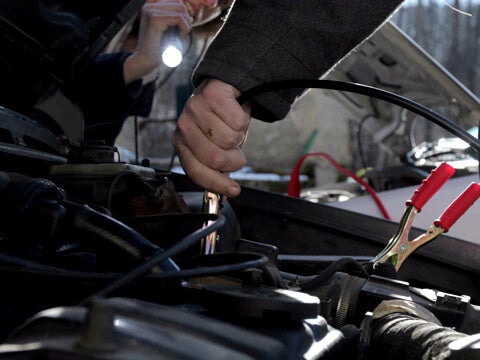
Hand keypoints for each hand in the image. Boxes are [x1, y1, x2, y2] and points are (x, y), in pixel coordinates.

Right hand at [123, 0, 191, 83]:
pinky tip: (180, 39)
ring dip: (186, 25)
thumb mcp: (168, 32)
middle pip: (179, 4)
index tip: (183, 29)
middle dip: (186, 20)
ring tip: (180, 37)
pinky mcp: (155, 20)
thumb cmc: (157, 49)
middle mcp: (149, 7)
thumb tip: (190, 16)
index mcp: (151, 7)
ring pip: (180, 10)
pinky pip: (179, 18)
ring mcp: (151, 12)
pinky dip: (184, 29)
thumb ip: (176, 21)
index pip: (176, 2)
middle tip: (183, 34)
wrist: (145, 62)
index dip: (184, 15)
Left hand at [172, 79, 250, 196]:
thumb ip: (218, 170)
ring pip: (229, 139)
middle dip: (235, 159)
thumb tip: (226, 196)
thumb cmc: (221, 121)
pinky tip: (236, 110)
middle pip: (215, 158)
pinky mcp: (211, 95)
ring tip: (234, 125)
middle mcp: (184, 127)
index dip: (216, 183)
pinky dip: (244, 118)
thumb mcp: (217, 148)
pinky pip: (237, 121)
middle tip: (237, 148)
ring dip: (240, 135)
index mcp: (182, 144)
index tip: (234, 190)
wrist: (225, 86)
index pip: (195, 171)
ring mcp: (194, 109)